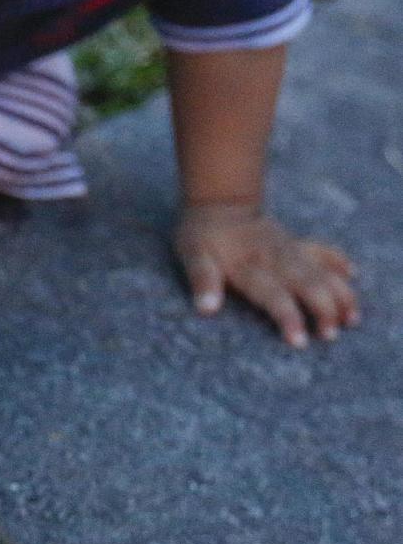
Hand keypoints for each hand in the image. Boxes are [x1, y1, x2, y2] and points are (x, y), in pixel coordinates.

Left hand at [175, 202, 359, 347]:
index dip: (289, 318)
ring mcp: (289, 250)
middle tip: (330, 335)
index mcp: (249, 266)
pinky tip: (351, 275)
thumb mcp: (192, 255)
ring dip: (339, 293)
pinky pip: (322, 251)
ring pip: (322, 271)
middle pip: (308, 285)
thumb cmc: (202, 234)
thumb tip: (206, 309)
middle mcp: (275, 259)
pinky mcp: (295, 243)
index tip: (300, 342)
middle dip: (324, 309)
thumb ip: (202, 280)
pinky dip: (337, 261)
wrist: (218, 202)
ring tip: (351, 317)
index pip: (274, 296)